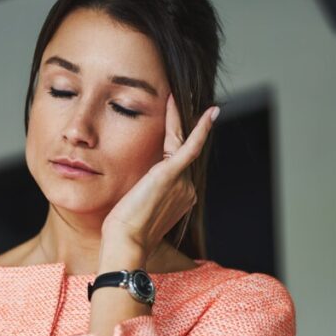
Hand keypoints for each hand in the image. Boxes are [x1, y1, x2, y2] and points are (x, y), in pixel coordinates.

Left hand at [101, 93, 218, 257]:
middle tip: (177, 98)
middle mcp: (187, 189)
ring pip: (181, 142)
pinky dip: (201, 129)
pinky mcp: (172, 174)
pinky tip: (211, 112)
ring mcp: (183, 182)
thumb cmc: (124, 233)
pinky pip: (191, 146)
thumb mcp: (137, 211)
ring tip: (174, 94)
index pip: (177, 163)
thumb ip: (145, 196)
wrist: (125, 242)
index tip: (174, 128)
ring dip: (178, 117)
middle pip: (181, 149)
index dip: (175, 143)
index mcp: (180, 198)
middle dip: (180, 124)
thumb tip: (139, 192)